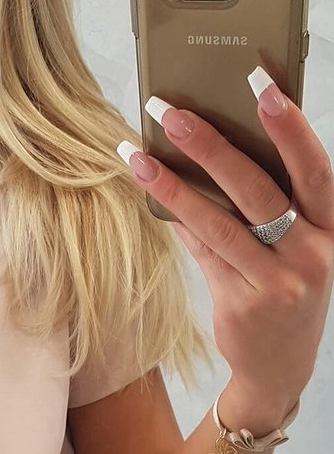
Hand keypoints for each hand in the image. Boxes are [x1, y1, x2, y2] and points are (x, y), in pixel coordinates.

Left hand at [119, 66, 333, 413]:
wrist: (279, 370)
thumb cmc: (286, 293)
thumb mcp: (295, 250)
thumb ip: (267, 205)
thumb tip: (211, 146)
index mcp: (333, 231)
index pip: (314, 169)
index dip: (289, 126)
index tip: (259, 83)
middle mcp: (312, 256)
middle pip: (259, 190)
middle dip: (212, 146)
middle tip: (172, 113)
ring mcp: (278, 284)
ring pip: (219, 223)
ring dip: (174, 185)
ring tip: (138, 155)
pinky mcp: (242, 306)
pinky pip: (202, 252)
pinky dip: (177, 220)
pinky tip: (151, 194)